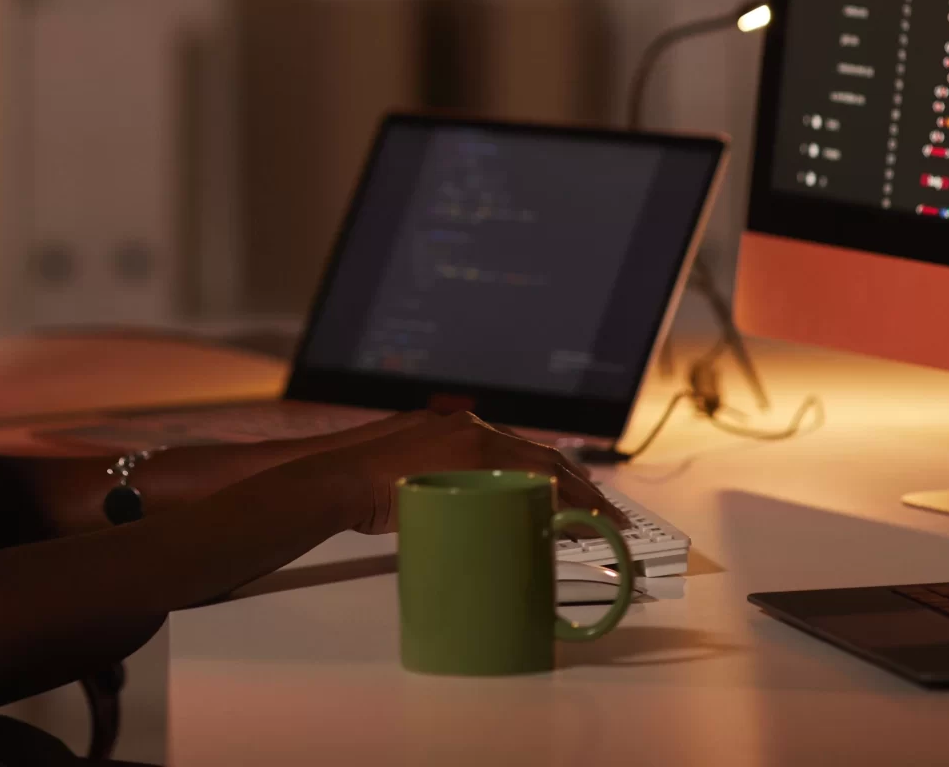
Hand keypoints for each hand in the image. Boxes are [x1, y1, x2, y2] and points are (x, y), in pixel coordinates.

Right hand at [304, 411, 629, 535]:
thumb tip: (464, 506)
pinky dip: (559, 501)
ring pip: (545, 467)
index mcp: (461, 429)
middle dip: (580, 483)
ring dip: (579, 494)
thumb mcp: (414, 473)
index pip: (522, 450)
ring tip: (603, 519)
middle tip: (606, 509)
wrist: (341, 476)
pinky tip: (576, 520)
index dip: (555, 470)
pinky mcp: (473, 463)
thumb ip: (443, 479)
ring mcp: (475, 443)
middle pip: (543, 455)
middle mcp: (474, 428)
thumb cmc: (369, 483)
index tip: (579, 489)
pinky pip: (531, 483)